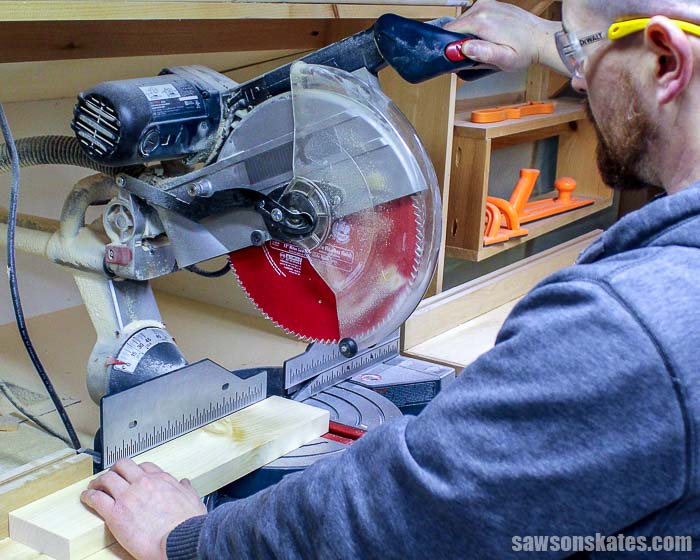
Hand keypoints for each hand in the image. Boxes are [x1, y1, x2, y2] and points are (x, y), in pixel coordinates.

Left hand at [81, 459, 206, 559]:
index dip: (136, 470)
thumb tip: (185, 484)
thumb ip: (186, 489)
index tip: (132, 475)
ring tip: (94, 486)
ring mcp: (128, 496)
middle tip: (110, 476)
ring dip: (98, 481)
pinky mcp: (116, 512)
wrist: (178, 540)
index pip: (144, 466)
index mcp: (162, 480)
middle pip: (122, 465)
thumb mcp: (193, 500)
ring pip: (107, 478)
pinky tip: (86, 498)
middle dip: (114, 469)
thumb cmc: (187, 524)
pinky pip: (96, 498)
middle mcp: (143, 483)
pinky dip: (89, 496)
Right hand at [445, 0, 565, 72]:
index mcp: (481, 21)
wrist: (541, 38)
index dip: (450, 45)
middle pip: (456, 26)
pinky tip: (488, 36)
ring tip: (485, 44)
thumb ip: (483, 53)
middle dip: (459, 40)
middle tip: (475, 53)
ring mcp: (487, 4)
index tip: (458, 56)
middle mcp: (482, 8)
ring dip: (468, 34)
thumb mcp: (505, 59)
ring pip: (464, 21)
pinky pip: (473, 16)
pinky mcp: (491, 4)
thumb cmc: (525, 51)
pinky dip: (476, 27)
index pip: (449, 30)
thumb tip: (464, 48)